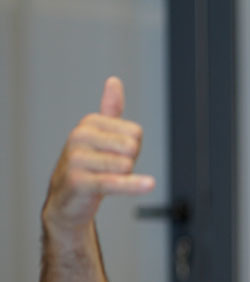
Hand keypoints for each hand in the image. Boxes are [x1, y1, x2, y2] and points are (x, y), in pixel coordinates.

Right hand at [43, 77, 153, 238]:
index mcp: (89, 123)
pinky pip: (115, 182)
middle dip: (128, 163)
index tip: (113, 155)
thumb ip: (110, 110)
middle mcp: (79, 136)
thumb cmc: (89, 165)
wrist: (67, 199)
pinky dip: (133, 185)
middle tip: (109, 170)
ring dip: (123, 179)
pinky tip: (149, 184)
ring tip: (103, 179)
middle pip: (132, 147)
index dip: (132, 150)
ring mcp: (77, 158)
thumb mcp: (99, 135)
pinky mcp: (79, 182)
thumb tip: (114, 80)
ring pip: (125, 165)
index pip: (136, 133)